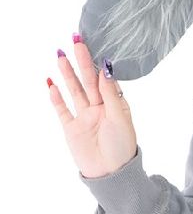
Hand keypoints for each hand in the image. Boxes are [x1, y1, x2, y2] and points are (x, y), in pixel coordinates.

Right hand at [48, 38, 137, 178]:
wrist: (111, 174)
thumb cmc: (122, 146)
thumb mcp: (119, 117)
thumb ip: (110, 93)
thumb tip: (106, 68)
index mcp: (115, 104)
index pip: (105, 79)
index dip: (99, 62)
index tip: (96, 43)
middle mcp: (99, 108)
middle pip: (88, 80)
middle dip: (82, 60)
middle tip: (76, 40)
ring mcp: (84, 117)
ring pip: (74, 91)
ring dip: (67, 74)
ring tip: (60, 55)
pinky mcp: (71, 128)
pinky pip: (62, 110)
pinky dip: (56, 97)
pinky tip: (50, 83)